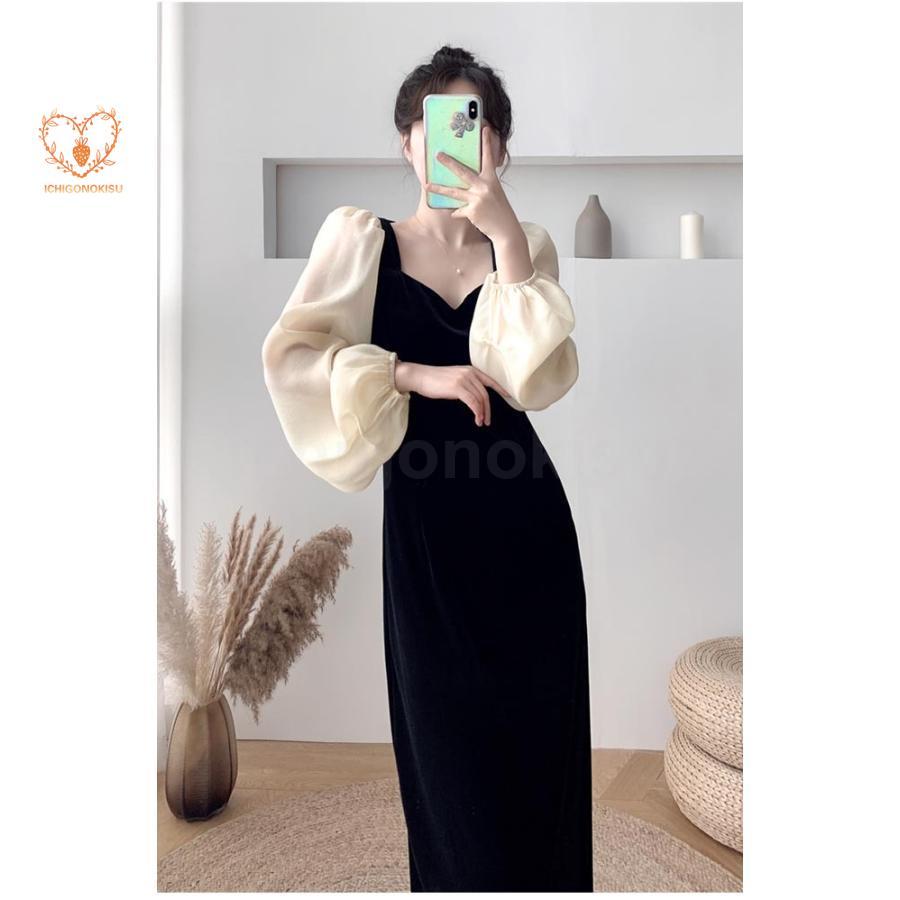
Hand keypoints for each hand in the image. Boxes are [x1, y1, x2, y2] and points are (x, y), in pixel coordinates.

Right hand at [395, 361, 510, 426]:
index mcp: (471, 370)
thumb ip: (466, 384)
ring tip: (481, 422)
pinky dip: (477, 412)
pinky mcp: (458, 387)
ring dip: (483, 413)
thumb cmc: (435, 380)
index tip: (508, 396)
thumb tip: (475, 399)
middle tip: (487, 420)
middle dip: (488, 409)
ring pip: (481, 399)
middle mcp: (470, 373)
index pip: (490, 380)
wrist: (421, 376)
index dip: (500, 389)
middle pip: (486, 393)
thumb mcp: (455, 378)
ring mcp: (464, 379)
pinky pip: (473, 402)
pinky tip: (476, 419)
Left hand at [425, 123, 520, 242]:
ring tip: (426, 184)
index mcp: (491, 179)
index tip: (484, 129)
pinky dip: (458, 213)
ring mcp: (477, 199)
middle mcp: (484, 186)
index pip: (488, 157)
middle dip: (449, 162)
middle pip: (463, 172)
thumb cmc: (499, 210)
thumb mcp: (494, 193)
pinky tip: (460, 214)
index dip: (487, 142)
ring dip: (438, 188)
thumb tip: (465, 182)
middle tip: (438, 155)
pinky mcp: (472, 211)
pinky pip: (458, 211)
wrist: (505, 228)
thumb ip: (481, 185)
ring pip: (454, 192)